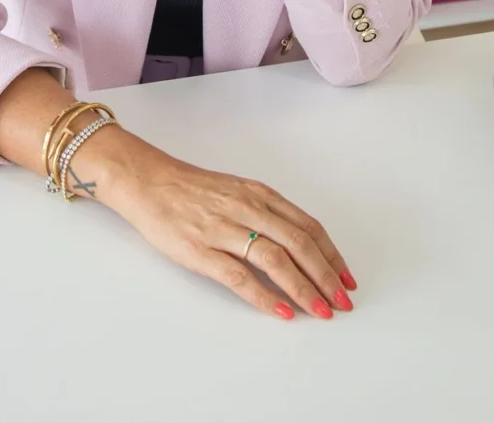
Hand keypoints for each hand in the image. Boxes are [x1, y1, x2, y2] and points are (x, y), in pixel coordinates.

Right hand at [100, 134, 355, 320]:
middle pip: (298, 243)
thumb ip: (265, 213)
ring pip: (275, 259)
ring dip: (303, 288)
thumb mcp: (236, 191)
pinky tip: (280, 311)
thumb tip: (298, 246)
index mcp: (258, 194)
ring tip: (320, 311)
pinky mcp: (200, 249)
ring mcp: (223, 229)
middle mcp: (246, 208)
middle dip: (326, 276)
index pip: (307, 226)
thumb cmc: (191, 189)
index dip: (331, 254)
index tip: (346, 277)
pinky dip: (264, 296)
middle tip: (342, 301)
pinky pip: (239, 276)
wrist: (147, 181)